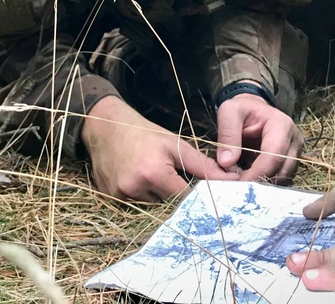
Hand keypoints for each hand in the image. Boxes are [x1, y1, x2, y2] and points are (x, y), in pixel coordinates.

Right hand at [82, 96, 235, 200]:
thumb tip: (230, 179)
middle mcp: (135, 188)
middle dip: (176, 197)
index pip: (185, 198)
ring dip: (158, 198)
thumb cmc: (144, 133)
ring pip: (151, 208)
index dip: (196, 197)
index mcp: (154, 172)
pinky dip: (141, 197)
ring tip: (155, 178)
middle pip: (168, 206)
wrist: (105, 126)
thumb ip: (202, 165)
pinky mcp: (110, 198)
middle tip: (176, 182)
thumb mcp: (174, 144)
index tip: (204, 194)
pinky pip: (134, 205)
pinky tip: (139, 180)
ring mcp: (119, 196)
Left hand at [216, 90, 303, 181]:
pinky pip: (279, 179)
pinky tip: (249, 182)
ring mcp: (295, 154)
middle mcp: (294, 141)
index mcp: (282, 125)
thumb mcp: (229, 112)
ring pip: (282, 178)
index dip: (257, 172)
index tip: (238, 184)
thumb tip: (226, 163)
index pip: (274, 155)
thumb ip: (227, 134)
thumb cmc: (241, 109)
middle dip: (259, 182)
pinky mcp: (290, 163)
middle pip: (282, 171)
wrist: (252, 109)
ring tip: (241, 184)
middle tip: (237, 188)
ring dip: (262, 185)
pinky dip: (264, 184)